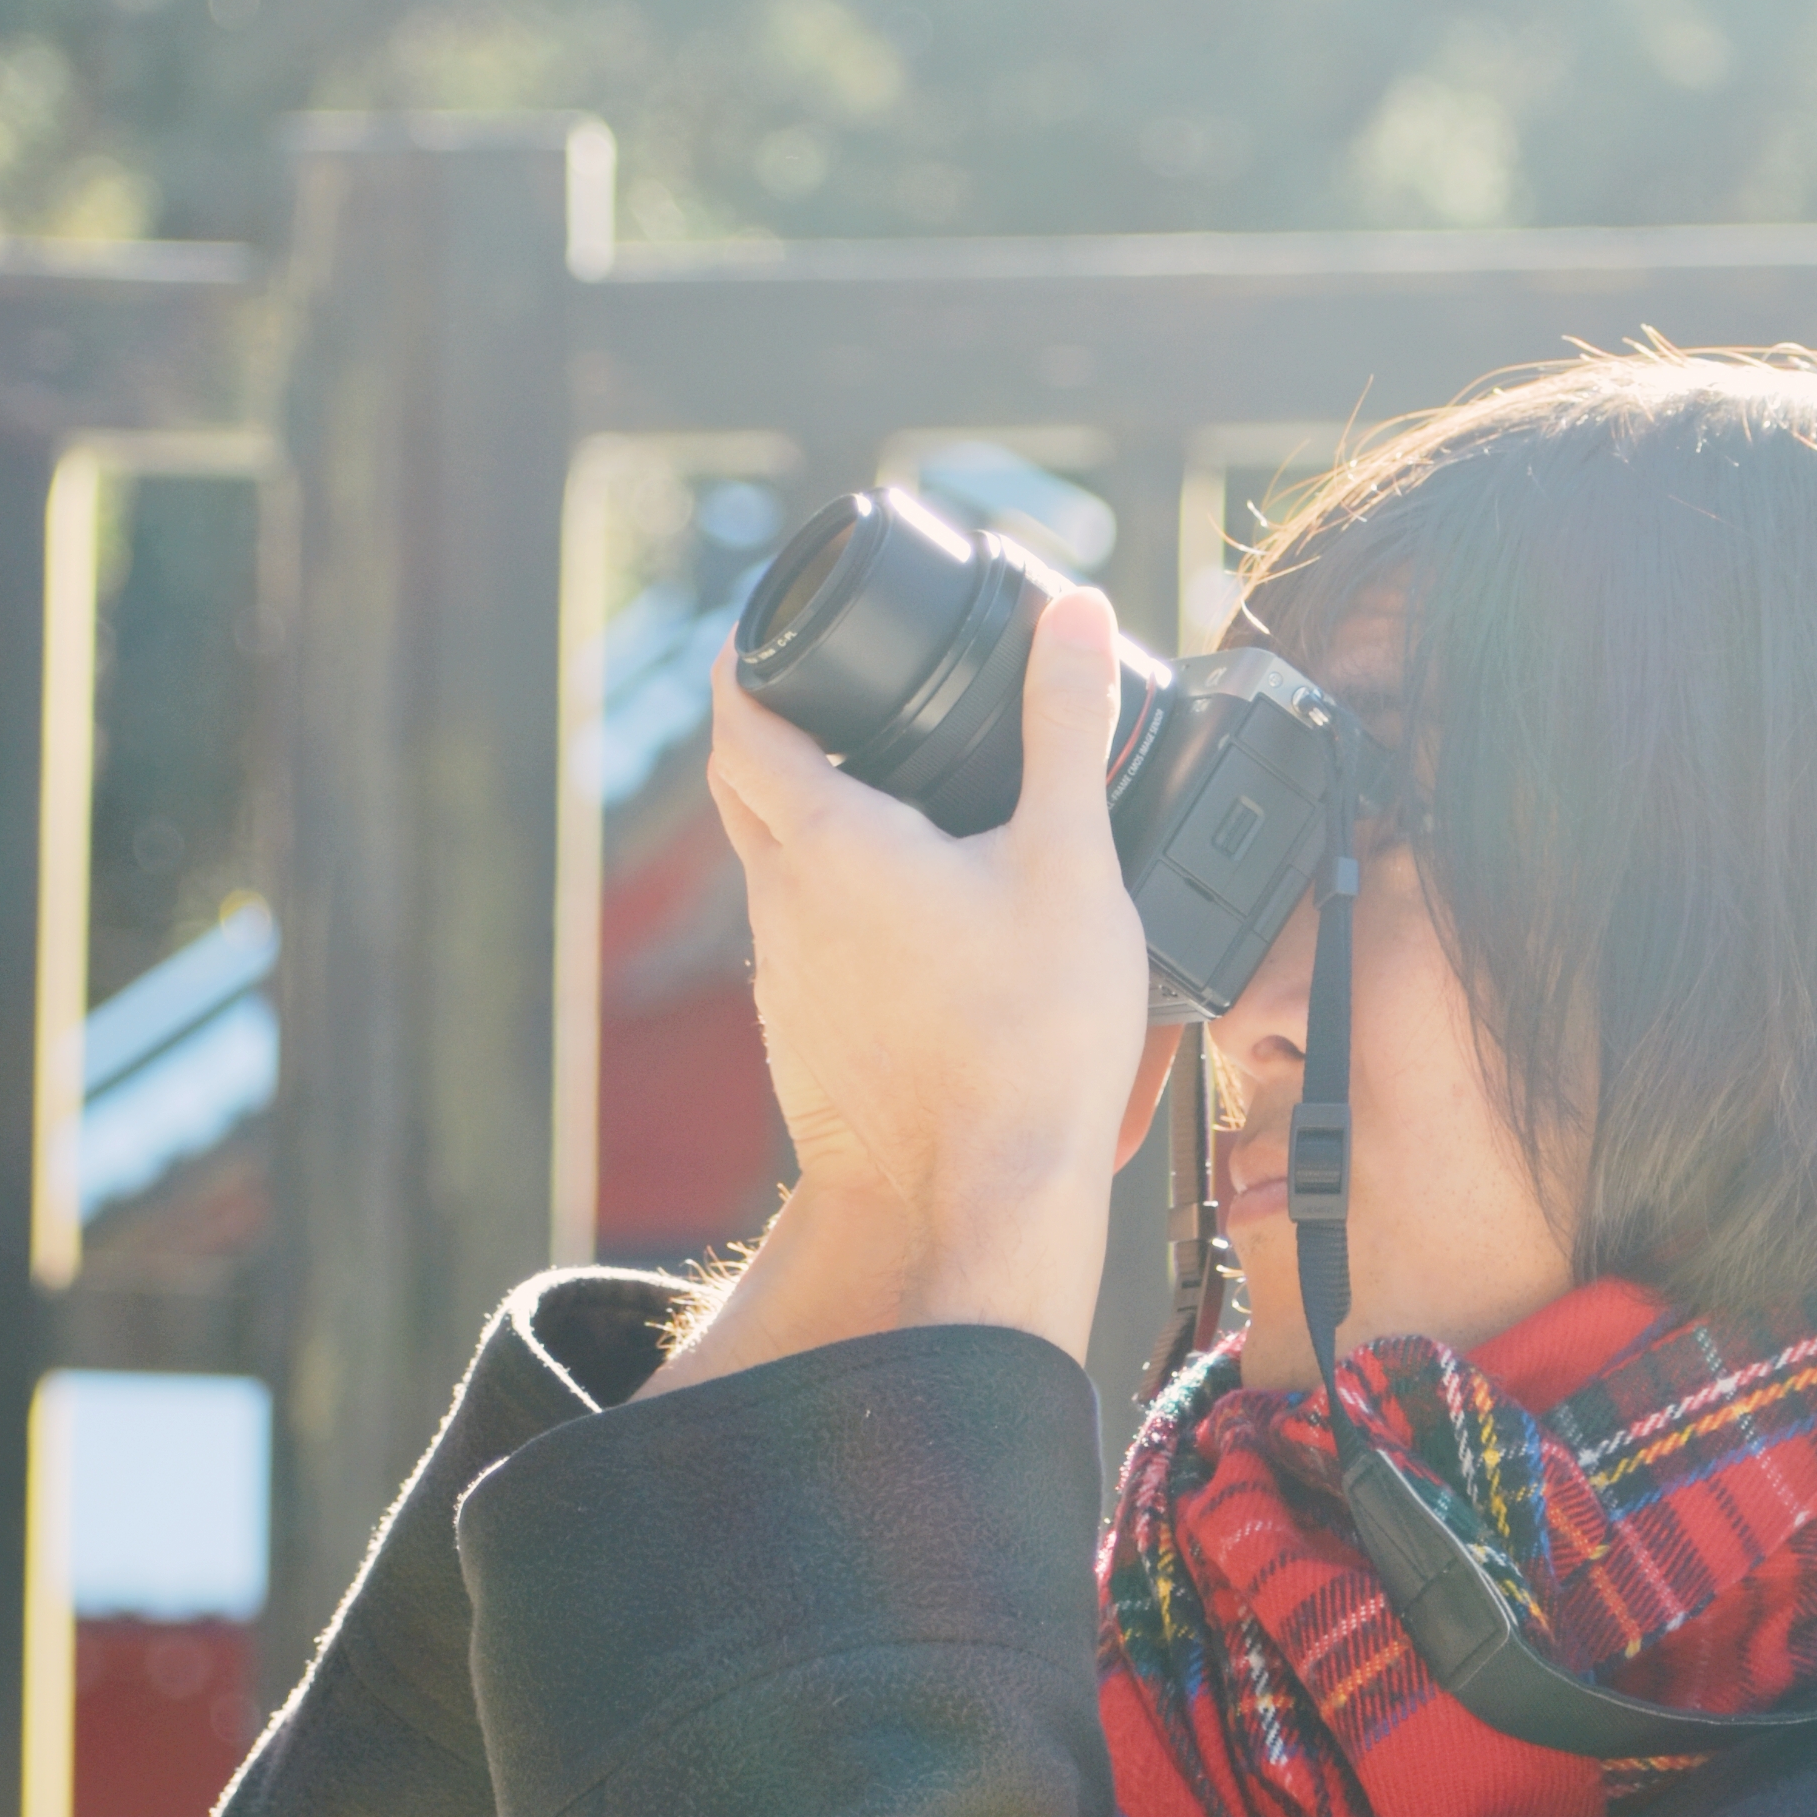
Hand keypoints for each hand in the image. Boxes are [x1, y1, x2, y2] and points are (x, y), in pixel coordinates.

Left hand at [647, 588, 1175, 1385]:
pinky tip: (904, 924)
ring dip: (804, 826)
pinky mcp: (804, 1040)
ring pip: (770, 873)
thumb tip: (1076, 615)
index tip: (768, 632)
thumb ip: (1068, 727)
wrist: (974, 1202)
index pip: (741, 719)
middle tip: (823, 698)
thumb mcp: (1071, 861)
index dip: (747, 662)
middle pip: (740, 789)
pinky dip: (830, 907)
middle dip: (768, 732)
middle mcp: (783, 905)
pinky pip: (799, 945)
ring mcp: (784, 981)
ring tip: (885, 804)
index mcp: (828, 841)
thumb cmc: (1024, 1039)